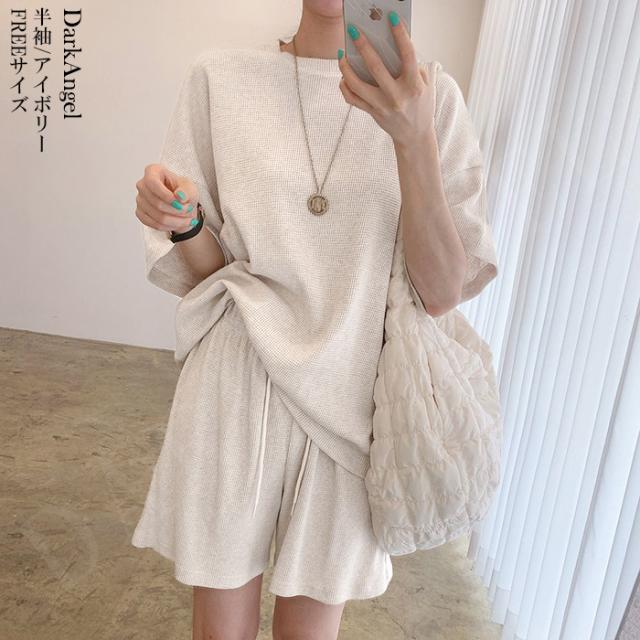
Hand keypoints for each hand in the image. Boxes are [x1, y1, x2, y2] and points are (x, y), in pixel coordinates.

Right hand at [135, 164, 198, 232]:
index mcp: (153, 171)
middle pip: (157, 203)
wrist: (181, 204)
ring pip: (157, 216)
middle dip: (177, 210)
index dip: (166, 195)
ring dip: (176, 221)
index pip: (152, 182)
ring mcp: (140, 200)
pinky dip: (169, 226)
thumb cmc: (183, 192)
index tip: (180, 203)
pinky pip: (154, 224)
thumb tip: (180, 196)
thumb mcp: (190, 189)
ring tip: (187, 219)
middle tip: (189, 211)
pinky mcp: (140, 213)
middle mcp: (143, 185)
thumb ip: (187, 192)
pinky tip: (178, 223)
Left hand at [337, 12, 434, 147]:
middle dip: (363, 46)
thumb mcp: (425, 86)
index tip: (391, 17)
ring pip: (358, 85)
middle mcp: (397, 96)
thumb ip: (413, 67)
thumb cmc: (421, 106)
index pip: (407, 55)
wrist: (415, 136)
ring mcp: (383, 106)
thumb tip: (393, 47)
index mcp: (414, 86)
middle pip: (376, 67)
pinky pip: (353, 100)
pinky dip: (345, 87)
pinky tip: (343, 77)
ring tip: (342, 54)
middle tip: (354, 31)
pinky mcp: (373, 113)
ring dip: (346, 68)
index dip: (400, 34)